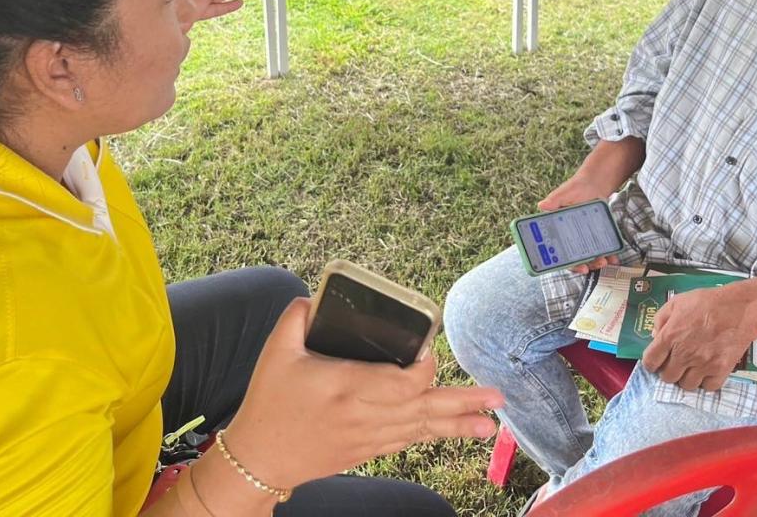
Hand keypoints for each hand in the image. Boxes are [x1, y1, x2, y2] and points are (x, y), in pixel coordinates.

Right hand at [222, 298, 503, 490]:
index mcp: (345, 387)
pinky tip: (457, 431)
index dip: (424, 366)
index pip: (401, 381)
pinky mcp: (367, 449)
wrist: (258, 459)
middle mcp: (363, 415)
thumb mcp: (275, 352)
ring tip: (491, 422)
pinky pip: (408, 440)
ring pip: (421, 428)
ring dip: (458, 424)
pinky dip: (434, 434)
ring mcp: (368, 436)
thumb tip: (315, 296)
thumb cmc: (269, 403)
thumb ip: (297, 318)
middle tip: (497, 397)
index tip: (429, 350)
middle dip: (462, 402)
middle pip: (422, 408)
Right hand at [538, 176, 617, 274]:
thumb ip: (554, 200)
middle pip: (574, 257)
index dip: (565, 262)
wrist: (596, 184)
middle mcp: (569, 236)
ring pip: (588, 256)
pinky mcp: (595, 235)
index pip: (557, 251)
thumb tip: (543, 205)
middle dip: (584, 265)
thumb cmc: (576, 187)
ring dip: (596, 262)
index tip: (577, 267)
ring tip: (605, 261)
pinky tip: (613, 257)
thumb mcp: (564, 193)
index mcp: (557, 229)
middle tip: (592, 266)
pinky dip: (607, 254)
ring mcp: (583, 237)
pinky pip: (600, 248)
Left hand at [641, 283, 756, 391]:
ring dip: (686, 378)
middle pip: (667, 377)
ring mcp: (703, 364)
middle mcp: (684, 354)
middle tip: (675, 363)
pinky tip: (706, 370)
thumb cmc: (707, 302)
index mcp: (670, 336)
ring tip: (691, 367)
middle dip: (668, 371)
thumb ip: (660, 320)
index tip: (655, 361)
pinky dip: (705, 382)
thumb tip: (654, 337)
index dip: (651, 363)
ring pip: (686, 385)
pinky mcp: (720, 370)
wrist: (739, 308)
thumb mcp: (676, 302)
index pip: (650, 362)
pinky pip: (707, 387)